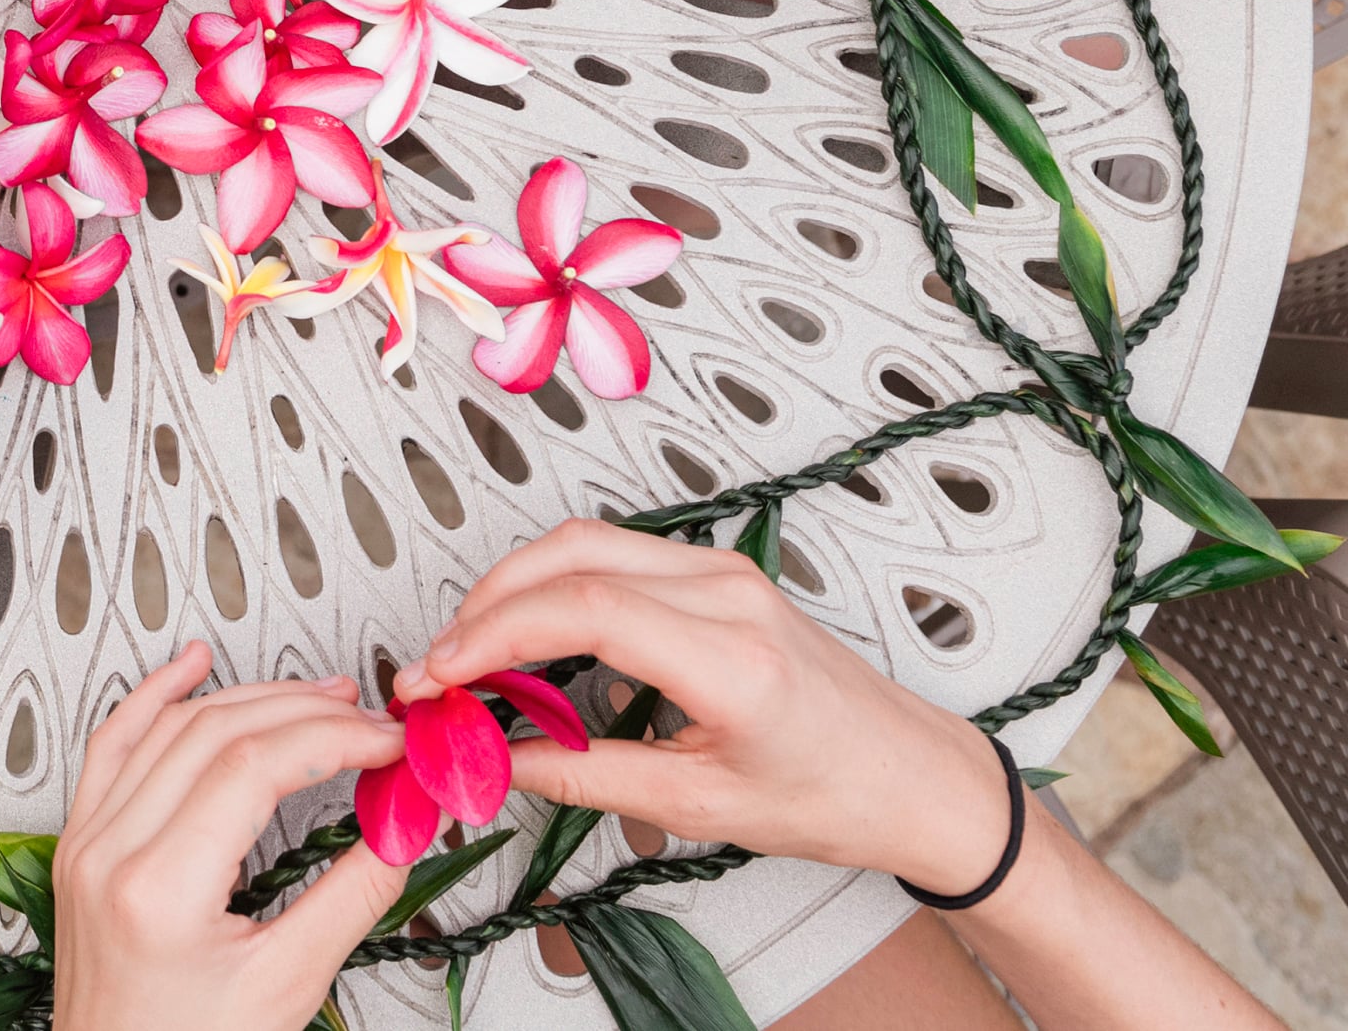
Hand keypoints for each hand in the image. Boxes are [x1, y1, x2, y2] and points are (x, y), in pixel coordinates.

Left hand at [53, 642, 406, 1030]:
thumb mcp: (287, 984)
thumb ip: (353, 895)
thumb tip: (402, 826)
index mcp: (158, 891)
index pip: (254, 765)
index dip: (332, 736)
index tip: (385, 741)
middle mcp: (110, 855)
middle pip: (216, 732)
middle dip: (304, 711)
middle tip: (366, 717)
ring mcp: (87, 844)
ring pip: (169, 726)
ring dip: (248, 695)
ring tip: (316, 694)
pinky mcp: (81, 845)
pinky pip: (113, 744)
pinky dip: (156, 696)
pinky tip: (192, 666)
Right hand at [395, 521, 1009, 894]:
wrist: (909, 773)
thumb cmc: (833, 792)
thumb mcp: (699, 804)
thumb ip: (584, 776)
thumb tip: (498, 760)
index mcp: (728, 656)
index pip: (582, 610)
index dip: (492, 636)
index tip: (440, 676)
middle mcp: (725, 594)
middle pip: (569, 558)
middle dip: (484, 606)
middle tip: (438, 668)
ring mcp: (723, 572)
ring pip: (584, 543)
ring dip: (513, 588)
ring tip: (471, 652)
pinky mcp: (717, 573)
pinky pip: (613, 554)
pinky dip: (554, 584)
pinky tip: (528, 631)